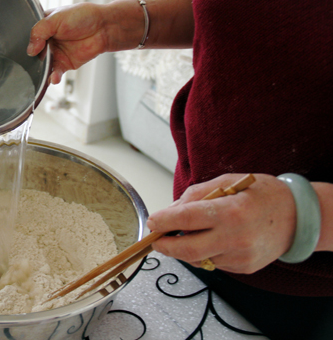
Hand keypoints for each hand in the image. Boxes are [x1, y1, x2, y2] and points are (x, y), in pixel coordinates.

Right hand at [27, 3, 109, 84]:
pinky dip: (53, 77)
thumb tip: (30, 50)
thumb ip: (40, 31)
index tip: (30, 49)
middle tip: (36, 60)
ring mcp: (55, 53)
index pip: (29, 37)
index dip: (27, 43)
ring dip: (42, 71)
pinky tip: (53, 78)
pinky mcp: (64, 64)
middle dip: (33, 60)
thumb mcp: (56, 18)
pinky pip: (55, 73)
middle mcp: (47, 41)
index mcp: (42, 27)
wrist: (103, 28)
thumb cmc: (82, 16)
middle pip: (34, 54)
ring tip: (43, 73)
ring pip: (43, 66)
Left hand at [147, 174, 296, 273]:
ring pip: (198, 259)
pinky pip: (213, 263)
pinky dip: (206, 253)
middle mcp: (235, 238)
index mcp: (230, 211)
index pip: (185, 219)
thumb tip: (170, 210)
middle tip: (155, 240)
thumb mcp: (227, 182)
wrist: (298, 216)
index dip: (163, 221)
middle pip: (186, 250)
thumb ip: (195, 195)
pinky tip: (214, 239)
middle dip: (164, 246)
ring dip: (186, 249)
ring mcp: (240, 256)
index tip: (152, 222)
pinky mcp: (243, 268)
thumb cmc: (262, 194)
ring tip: (190, 233)